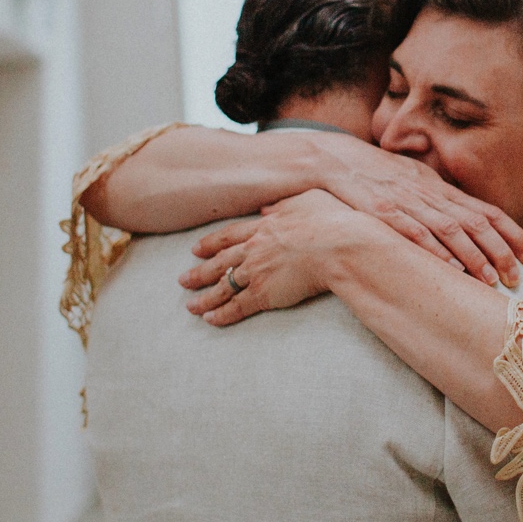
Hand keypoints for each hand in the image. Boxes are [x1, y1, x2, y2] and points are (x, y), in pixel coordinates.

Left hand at [179, 189, 371, 325]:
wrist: (339, 246)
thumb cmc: (332, 221)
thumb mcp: (307, 201)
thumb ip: (284, 205)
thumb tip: (268, 208)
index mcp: (264, 226)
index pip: (230, 236)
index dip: (211, 244)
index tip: (196, 249)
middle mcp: (254, 248)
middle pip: (219, 263)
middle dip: (199, 273)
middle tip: (182, 280)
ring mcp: (257, 271)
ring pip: (223, 287)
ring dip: (205, 298)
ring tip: (190, 307)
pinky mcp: (265, 294)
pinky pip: (237, 307)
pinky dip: (222, 315)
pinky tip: (210, 320)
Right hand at [303, 133, 522, 286]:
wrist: (333, 159)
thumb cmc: (375, 175)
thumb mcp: (413, 181)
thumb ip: (438, 200)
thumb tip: (466, 222)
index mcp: (440, 187)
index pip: (486, 210)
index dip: (512, 233)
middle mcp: (430, 193)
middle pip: (476, 222)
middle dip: (501, 250)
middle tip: (520, 276)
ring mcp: (407, 202)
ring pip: (450, 230)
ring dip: (474, 256)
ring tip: (492, 280)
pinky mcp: (382, 212)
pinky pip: (413, 233)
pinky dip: (434, 251)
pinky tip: (450, 268)